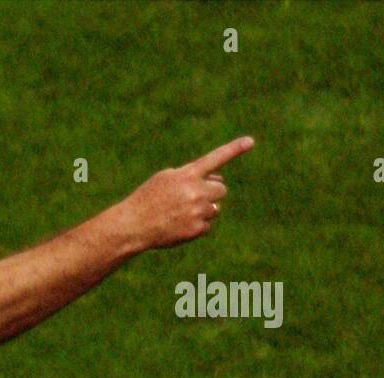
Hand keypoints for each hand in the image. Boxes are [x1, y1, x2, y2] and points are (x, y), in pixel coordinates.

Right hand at [120, 136, 254, 248]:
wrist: (133, 226)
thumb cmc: (147, 200)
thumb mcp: (164, 178)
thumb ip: (190, 174)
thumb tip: (218, 180)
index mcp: (187, 175)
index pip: (215, 159)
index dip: (234, 149)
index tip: (250, 141)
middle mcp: (196, 191)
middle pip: (221, 189)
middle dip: (211, 193)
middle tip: (194, 199)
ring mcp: (198, 211)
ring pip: (215, 208)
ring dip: (204, 210)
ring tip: (181, 214)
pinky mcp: (198, 229)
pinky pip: (207, 226)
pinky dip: (197, 226)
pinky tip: (179, 226)